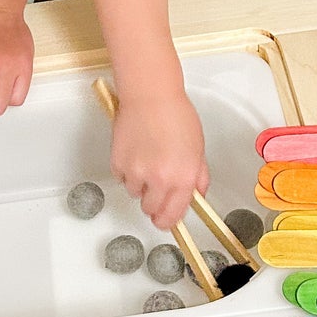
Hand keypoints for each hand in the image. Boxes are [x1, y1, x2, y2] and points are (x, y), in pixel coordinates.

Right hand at [111, 86, 208, 229]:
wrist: (150, 95)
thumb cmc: (175, 115)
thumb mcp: (198, 148)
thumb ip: (198, 177)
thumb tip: (196, 196)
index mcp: (183, 177)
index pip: (172, 216)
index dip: (168, 221)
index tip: (166, 220)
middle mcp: (159, 179)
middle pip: (150, 210)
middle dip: (154, 201)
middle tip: (157, 184)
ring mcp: (136, 172)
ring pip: (135, 193)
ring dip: (140, 184)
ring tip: (147, 159)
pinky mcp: (118, 164)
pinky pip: (122, 178)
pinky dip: (127, 171)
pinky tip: (136, 151)